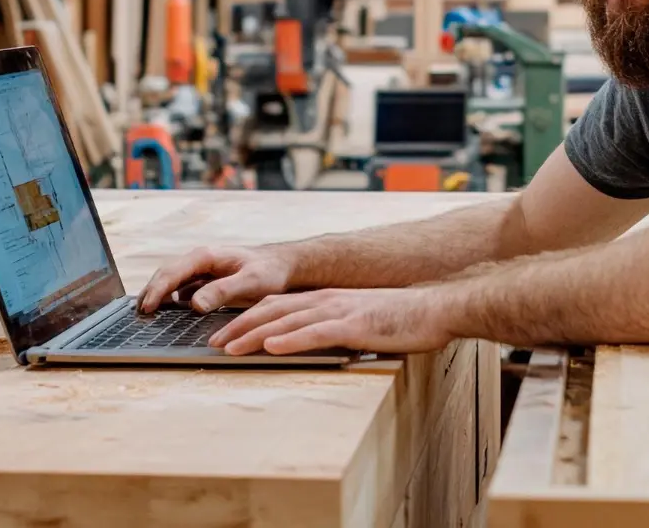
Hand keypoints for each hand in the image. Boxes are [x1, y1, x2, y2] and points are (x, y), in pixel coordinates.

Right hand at [136, 245, 295, 314]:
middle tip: (138, 314)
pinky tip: (165, 314)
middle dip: (150, 292)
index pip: (173, 271)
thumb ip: (223, 291)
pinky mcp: (206, 281)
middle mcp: (200, 261)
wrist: (284, 266)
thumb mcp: (250, 282)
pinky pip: (181, 289)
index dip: (157, 290)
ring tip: (144, 315)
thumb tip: (194, 304)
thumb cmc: (270, 271)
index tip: (147, 307)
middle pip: (166, 275)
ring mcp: (202, 271)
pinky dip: (169, 300)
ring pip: (171, 282)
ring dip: (157, 296)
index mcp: (207, 256)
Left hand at [208, 287, 456, 355]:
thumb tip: (314, 343)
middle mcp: (327, 300)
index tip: (225, 334)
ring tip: (229, 348)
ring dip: (254, 334)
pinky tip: (271, 346)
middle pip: (272, 310)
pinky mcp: (354, 325)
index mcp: (327, 299)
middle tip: (213, 343)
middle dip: (239, 326)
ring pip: (286, 320)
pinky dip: (290, 339)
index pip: (277, 306)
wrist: (436, 309)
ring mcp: (339, 310)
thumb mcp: (361, 321)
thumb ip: (335, 328)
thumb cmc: (402, 320)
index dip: (247, 319)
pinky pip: (315, 332)